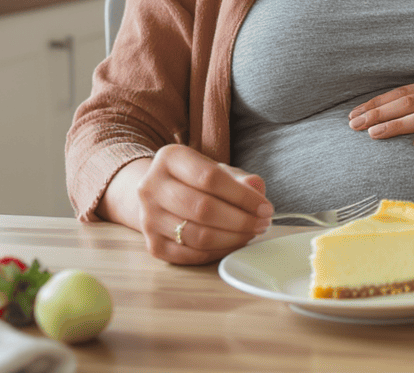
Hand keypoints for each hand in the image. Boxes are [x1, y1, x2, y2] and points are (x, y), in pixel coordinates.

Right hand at [131, 144, 272, 264]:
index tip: (265, 207)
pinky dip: (218, 253)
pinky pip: (192, 255)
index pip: (210, 178)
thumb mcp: (217, 170)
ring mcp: (148, 218)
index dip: (242, 196)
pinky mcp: (153, 245)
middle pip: (203, 209)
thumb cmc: (196, 181)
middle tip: (262, 223)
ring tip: (250, 233)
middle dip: (241, 220)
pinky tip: (232, 244)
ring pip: (198, 236)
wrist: (161, 195)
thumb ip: (239, 179)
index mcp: (170, 159)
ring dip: (233, 238)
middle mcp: (151, 187)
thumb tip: (256, 188)